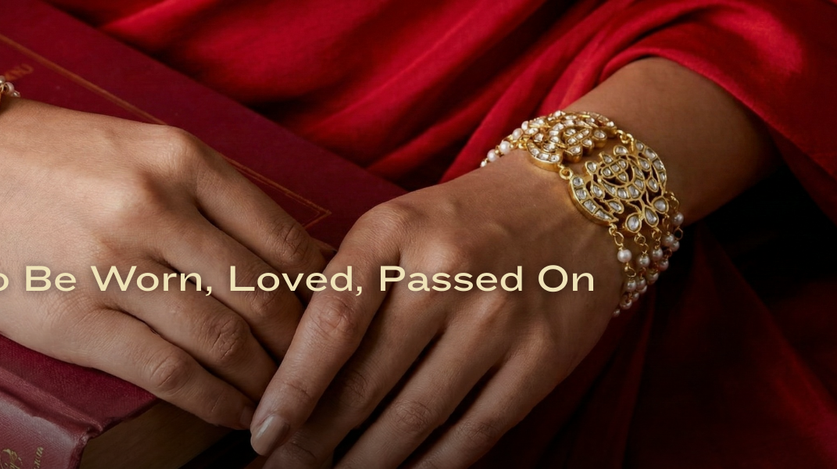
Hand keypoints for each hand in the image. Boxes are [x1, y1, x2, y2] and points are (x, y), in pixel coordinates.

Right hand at [0, 99, 326, 428]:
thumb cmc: (42, 162)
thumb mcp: (137, 151)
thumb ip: (208, 199)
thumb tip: (288, 264)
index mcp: (181, 159)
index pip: (284, 239)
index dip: (320, 294)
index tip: (332, 324)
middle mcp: (155, 207)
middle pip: (264, 296)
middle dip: (302, 348)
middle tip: (317, 376)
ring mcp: (114, 266)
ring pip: (223, 341)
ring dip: (264, 383)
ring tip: (280, 405)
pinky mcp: (75, 320)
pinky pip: (169, 373)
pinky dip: (215, 402)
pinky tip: (233, 414)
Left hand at [249, 152, 620, 466]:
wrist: (571, 202)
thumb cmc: (460, 225)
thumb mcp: (393, 228)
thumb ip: (342, 287)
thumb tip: (282, 376)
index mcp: (393, 231)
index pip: (332, 322)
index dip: (292, 388)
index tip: (264, 433)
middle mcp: (448, 271)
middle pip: (368, 381)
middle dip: (319, 440)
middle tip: (288, 467)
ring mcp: (500, 316)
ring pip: (416, 416)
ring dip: (367, 462)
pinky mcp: (542, 356)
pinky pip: (474, 431)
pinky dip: (430, 465)